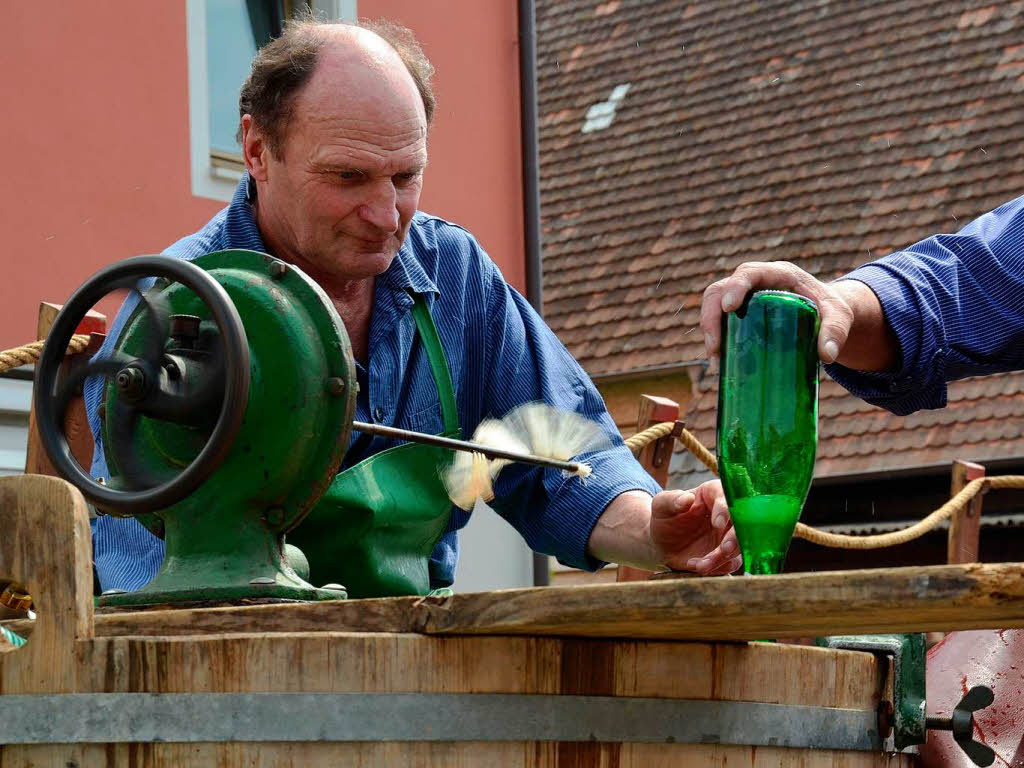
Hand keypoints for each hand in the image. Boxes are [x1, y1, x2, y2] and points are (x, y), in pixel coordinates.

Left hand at [650, 480, 741, 575]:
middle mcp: (728, 513)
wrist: (663, 543)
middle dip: (735, 538)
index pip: (726, 498)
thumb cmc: (665, 518)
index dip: (725, 511)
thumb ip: (672, 500)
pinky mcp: (729, 554)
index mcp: (714, 493)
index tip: (717, 523)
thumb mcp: (662, 505)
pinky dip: (718, 567)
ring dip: (723, 557)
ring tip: (701, 565)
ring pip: (738, 546)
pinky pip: (731, 563)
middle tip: (723, 549)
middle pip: (742, 524)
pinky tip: (698, 566)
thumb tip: (687, 499)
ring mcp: (730, 534)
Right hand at [700, 261, 853, 363]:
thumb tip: (828, 355)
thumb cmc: (831, 308)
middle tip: (715, 346)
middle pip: (719, 290)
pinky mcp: (740, 313)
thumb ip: (836, 331)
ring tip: (716, 359)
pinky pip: (718, 321)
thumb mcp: (839, 315)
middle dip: (711, 317)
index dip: (734, 287)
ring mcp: (744, 298)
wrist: (826, 313)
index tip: (729, 307)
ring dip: (709, 331)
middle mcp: (755, 282)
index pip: (748, 273)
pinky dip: (715, 340)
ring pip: (713, 306)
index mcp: (777, 274)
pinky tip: (719, 361)